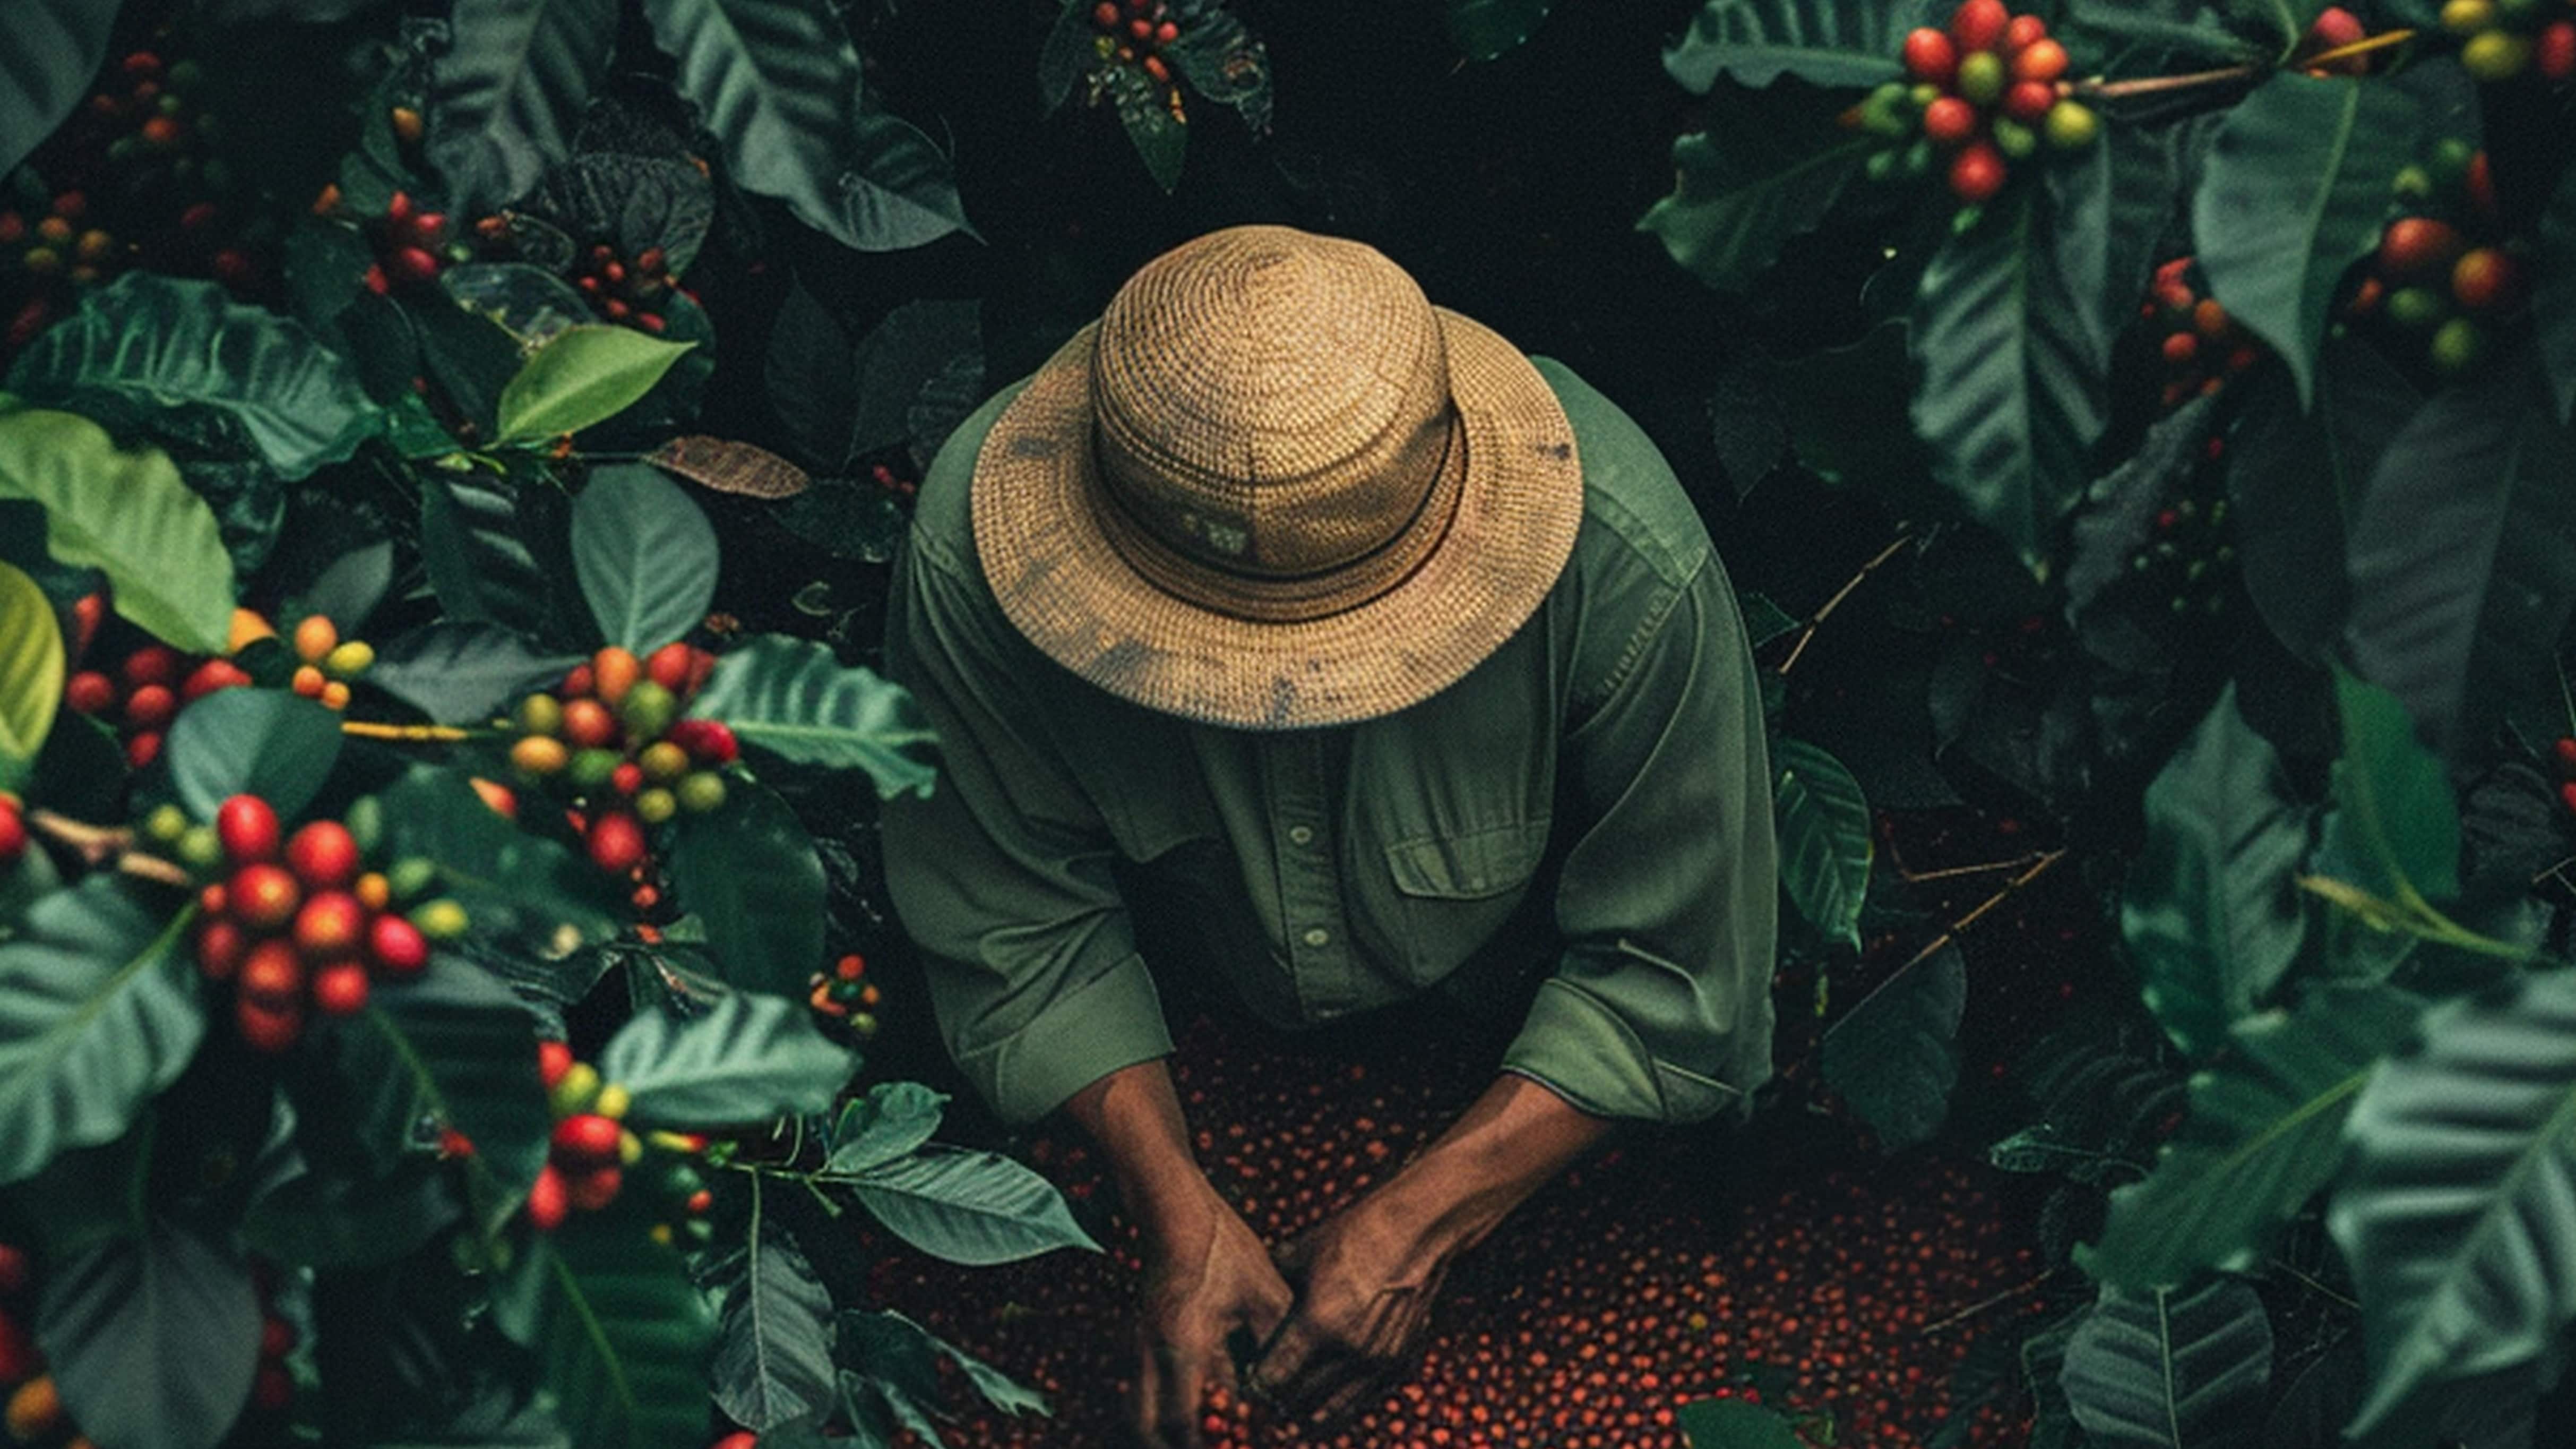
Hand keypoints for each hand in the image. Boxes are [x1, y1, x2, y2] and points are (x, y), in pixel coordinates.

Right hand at [1131, 1188, 1292, 1448]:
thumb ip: (1275, 1346)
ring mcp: (1138, 1346)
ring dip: (1167, 1430)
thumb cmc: (1222, 1246)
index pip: (1194, 1421)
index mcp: (1185, 1348)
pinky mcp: (1139, 1336)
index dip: (1220, 1441)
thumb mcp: (1265, 1293)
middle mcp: (1152, 1354)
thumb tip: (1282, 1390)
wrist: (1174, 1209)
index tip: (1244, 1440)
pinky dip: (1162, 1407)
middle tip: (1215, 1445)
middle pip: (1148, 1428)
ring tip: (1205, 1434)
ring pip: (1139, 1411)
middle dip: (1178, 1445)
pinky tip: (1195, 1403)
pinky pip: (1141, 1388)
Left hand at [1248, 1074, 1613, 1425]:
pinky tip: (1327, 1401)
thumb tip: (1247, 1304)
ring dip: (1309, 1411)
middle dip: (1278, 1400)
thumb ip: (1272, 1286)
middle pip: (1300, 1400)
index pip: (1274, 1377)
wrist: (1415, 1231)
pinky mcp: (1400, 1360)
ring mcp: (1378, 1359)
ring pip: (1333, 1409)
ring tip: (1291, 1408)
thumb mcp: (1299, 1255)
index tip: (1249, 1378)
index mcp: (1319, 1324)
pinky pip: (1363, 1399)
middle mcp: (1349, 1350)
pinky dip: (1342, 1405)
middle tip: (1266, 1394)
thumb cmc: (1354, 1236)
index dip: (1256, 1382)